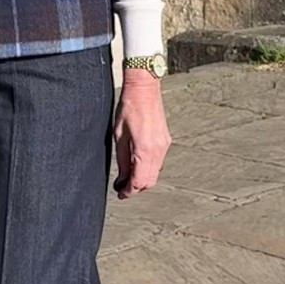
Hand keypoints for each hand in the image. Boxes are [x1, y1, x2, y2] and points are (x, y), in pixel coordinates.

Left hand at [113, 71, 170, 197]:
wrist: (144, 89)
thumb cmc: (128, 108)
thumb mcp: (119, 136)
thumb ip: (122, 160)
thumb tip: (122, 179)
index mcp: (144, 150)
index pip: (139, 181)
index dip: (129, 191)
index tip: (121, 194)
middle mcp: (158, 150)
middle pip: (150, 181)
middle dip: (137, 188)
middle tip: (123, 188)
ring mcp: (164, 146)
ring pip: (155, 173)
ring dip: (143, 179)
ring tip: (128, 176)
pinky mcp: (165, 140)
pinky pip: (158, 162)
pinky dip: (149, 168)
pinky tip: (137, 164)